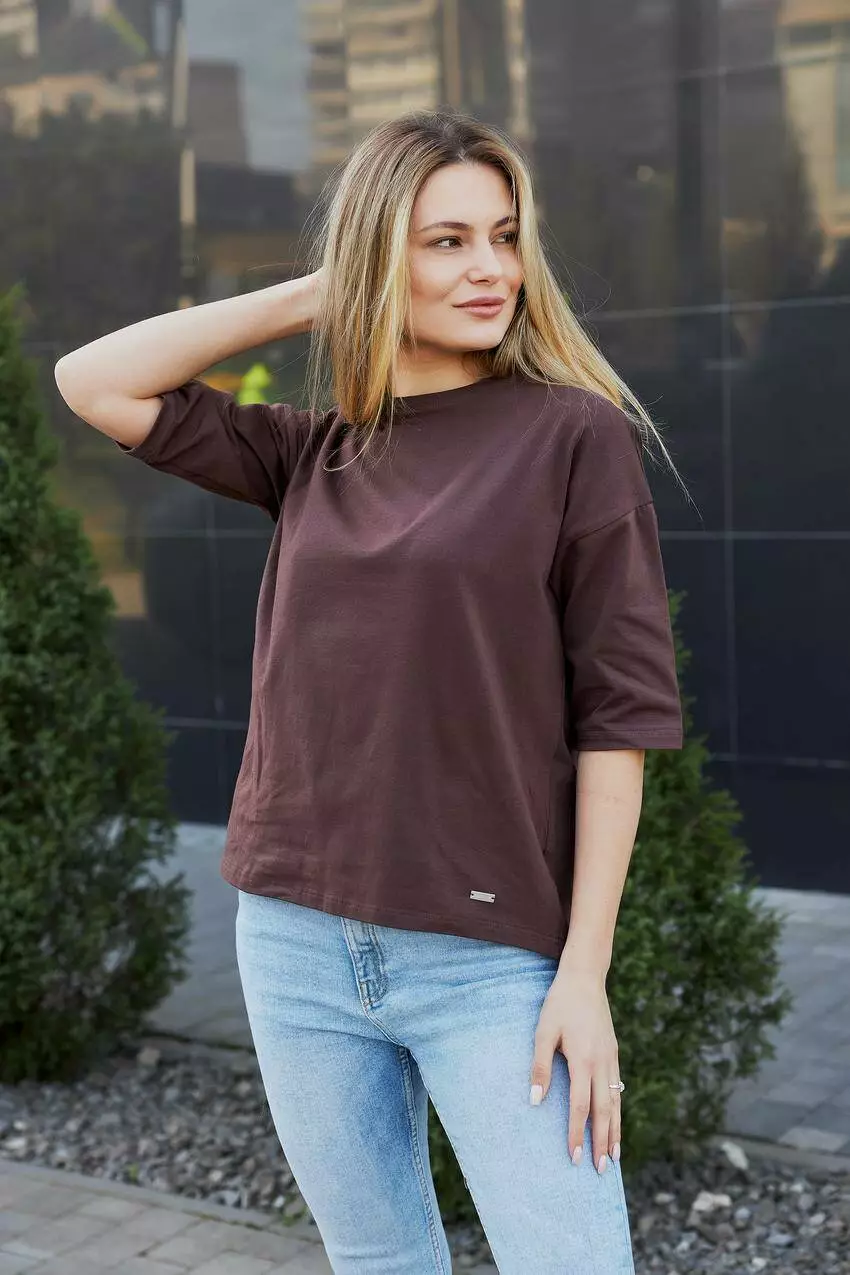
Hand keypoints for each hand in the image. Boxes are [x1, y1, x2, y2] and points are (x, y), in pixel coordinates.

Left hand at [529, 966, 621, 1173]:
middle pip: (604, 1111)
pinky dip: (618, 1110)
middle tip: (600, 1170)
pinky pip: (618, 1088)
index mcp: (583, 1060)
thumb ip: (540, 1066)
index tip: (575, 1157)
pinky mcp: (614, 1053)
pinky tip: (616, 1122)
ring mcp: (611, 1058)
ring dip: (615, 1131)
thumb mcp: (543, 1031)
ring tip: (614, 1157)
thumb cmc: (559, 1004)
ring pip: (615, 1102)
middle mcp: (602, 1063)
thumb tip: (534, 1101)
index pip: (580, 1106)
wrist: (584, 978)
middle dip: (602, 1142)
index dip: (577, 1133)